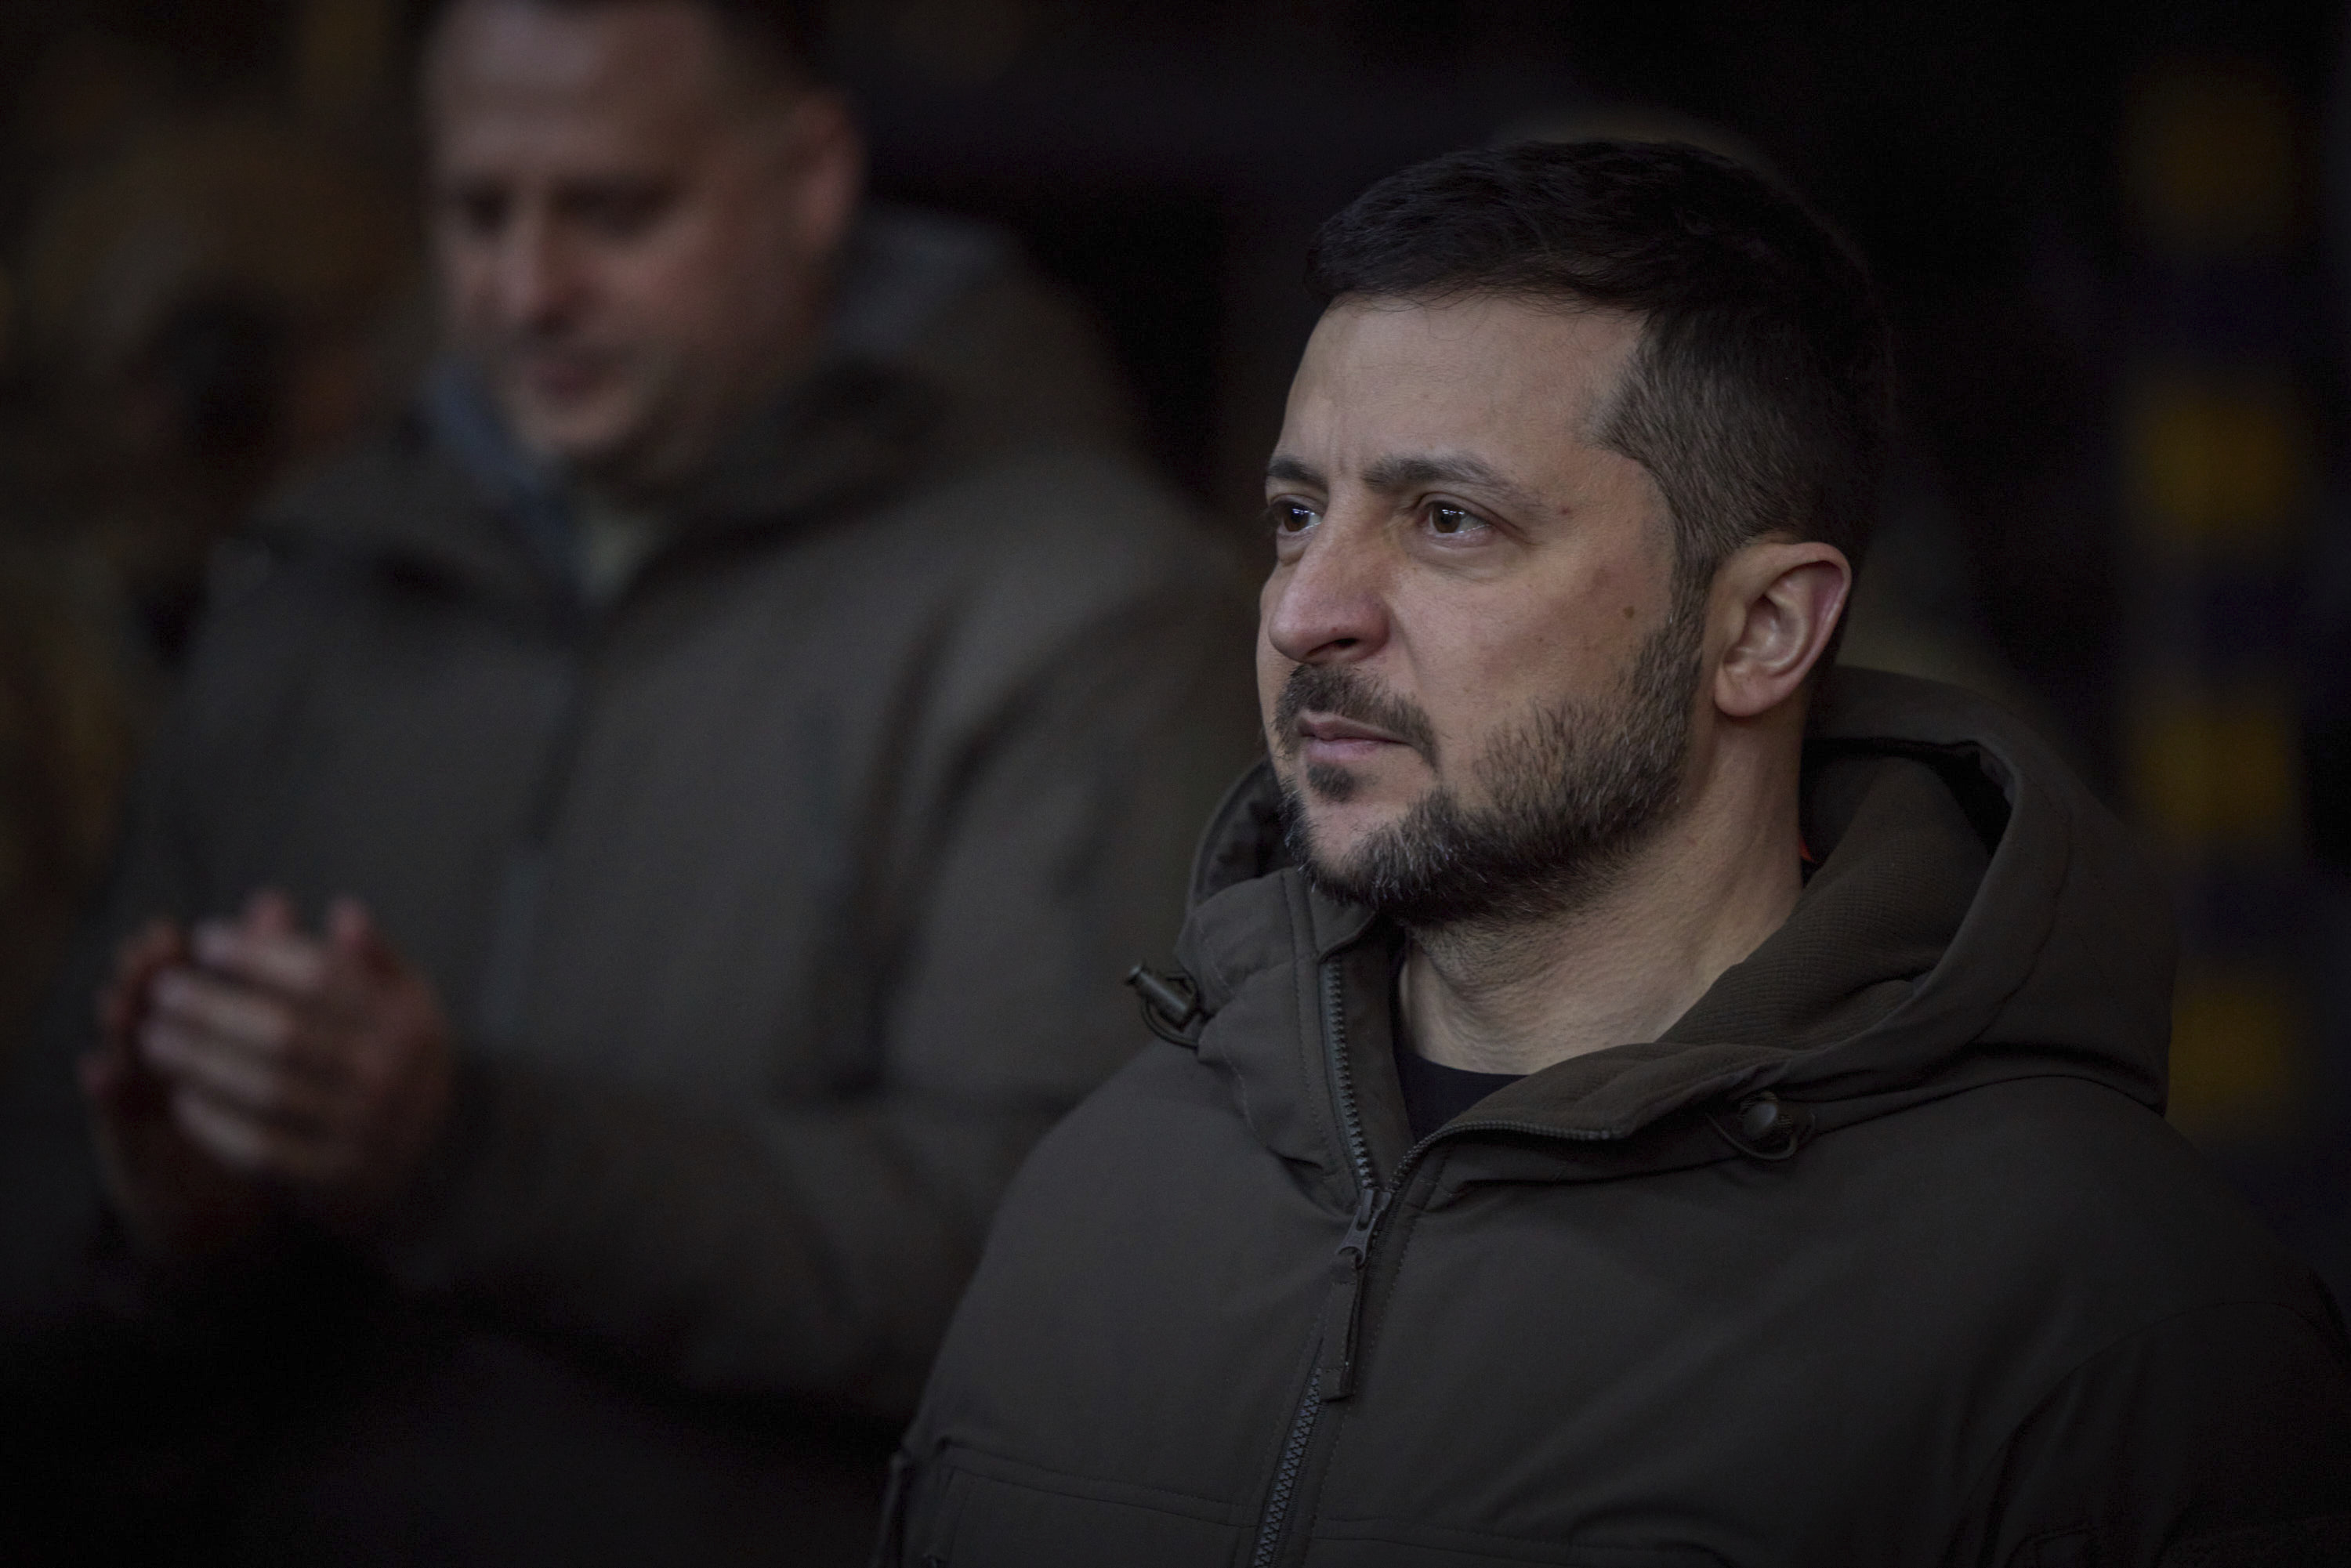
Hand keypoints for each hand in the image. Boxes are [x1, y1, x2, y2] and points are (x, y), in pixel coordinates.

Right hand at [83, 919, 272, 1261]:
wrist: (227, 1211)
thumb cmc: (257, 1116)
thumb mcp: (272, 1051)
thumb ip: (273, 978)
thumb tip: (277, 903)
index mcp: (196, 1037)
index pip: (178, 987)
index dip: (173, 959)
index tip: (173, 930)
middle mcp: (161, 1066)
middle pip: (145, 1013)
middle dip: (144, 983)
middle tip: (142, 953)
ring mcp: (142, 1108)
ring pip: (126, 1057)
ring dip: (119, 1028)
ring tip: (115, 999)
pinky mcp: (131, 1152)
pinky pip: (118, 1120)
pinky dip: (107, 1094)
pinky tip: (97, 1069)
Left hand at [134, 890, 454, 1231]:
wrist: (430, 1157)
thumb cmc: (398, 1059)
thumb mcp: (407, 1002)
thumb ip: (375, 958)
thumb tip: (343, 912)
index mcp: (407, 1021)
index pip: (321, 978)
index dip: (257, 955)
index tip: (205, 940)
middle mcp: (389, 1076)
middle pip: (284, 1034)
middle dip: (213, 1008)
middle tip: (163, 990)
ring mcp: (363, 1131)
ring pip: (265, 1091)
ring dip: (200, 1062)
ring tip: (153, 1037)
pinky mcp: (332, 1177)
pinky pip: (261, 1148)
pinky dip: (216, 1123)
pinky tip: (182, 1098)